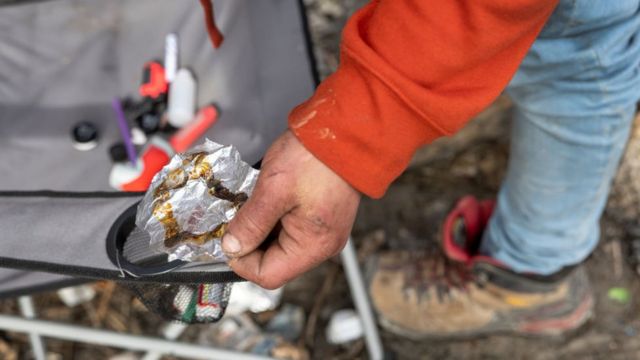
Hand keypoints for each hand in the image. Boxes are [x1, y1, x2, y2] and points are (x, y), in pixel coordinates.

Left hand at [222, 130, 360, 288]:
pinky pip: (292, 230)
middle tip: (234, 218)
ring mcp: (324, 232)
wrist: (345, 130)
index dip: (240, 261)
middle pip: (275, 262)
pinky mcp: (322, 219)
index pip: (268, 275)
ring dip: (260, 229)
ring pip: (281, 246)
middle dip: (250, 243)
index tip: (225, 239)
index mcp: (313, 245)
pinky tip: (266, 200)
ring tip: (251, 204)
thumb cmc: (315, 156)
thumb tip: (232, 247)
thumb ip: (250, 223)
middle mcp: (323, 245)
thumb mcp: (273, 189)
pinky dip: (274, 219)